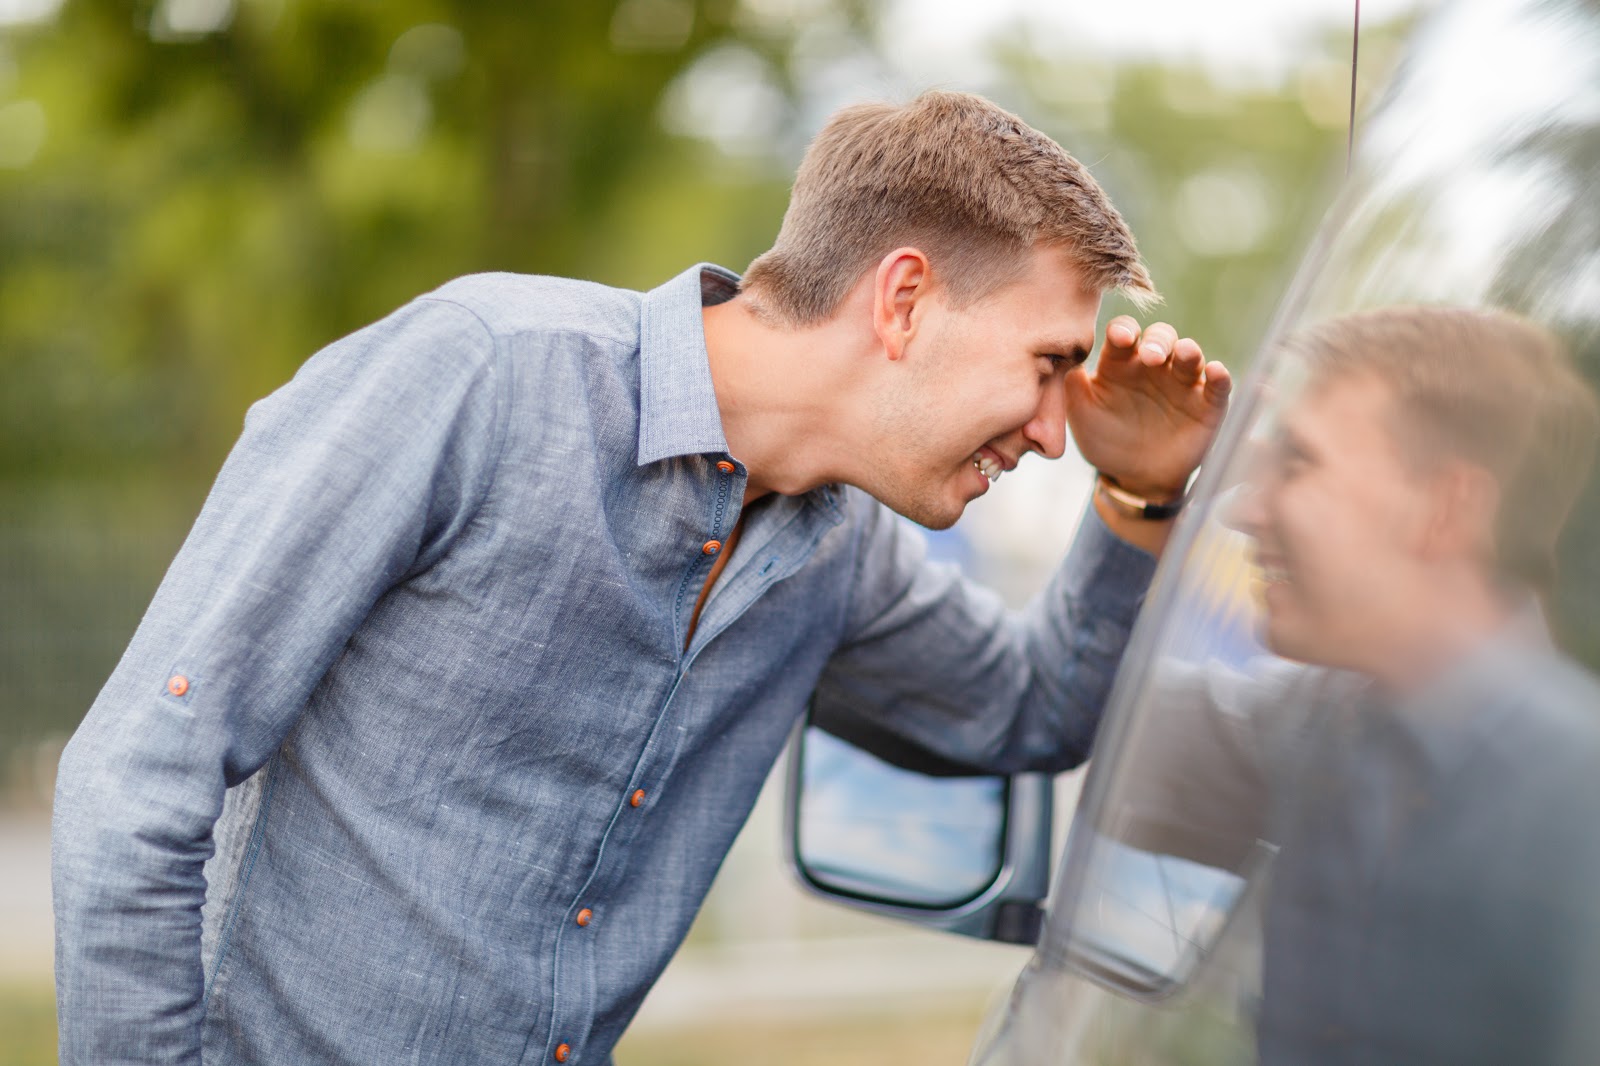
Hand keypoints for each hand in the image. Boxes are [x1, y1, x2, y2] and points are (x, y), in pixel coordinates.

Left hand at [1065, 317, 1231, 498]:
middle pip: (1160, 338)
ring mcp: (1182, 383)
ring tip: (1185, 354)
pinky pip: (1217, 386)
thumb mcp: (1084, 417)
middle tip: (1151, 355)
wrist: (1135, 478)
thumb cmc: (1106, 441)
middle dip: (1157, 341)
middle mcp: (1153, 367)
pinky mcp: (1207, 405)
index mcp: (1121, 363)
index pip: (1124, 335)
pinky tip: (1217, 372)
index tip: (1120, 338)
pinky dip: (1220, 377)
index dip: (1123, 331)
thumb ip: (1074, 390)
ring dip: (1189, 351)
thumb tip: (1067, 364)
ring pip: (1190, 356)